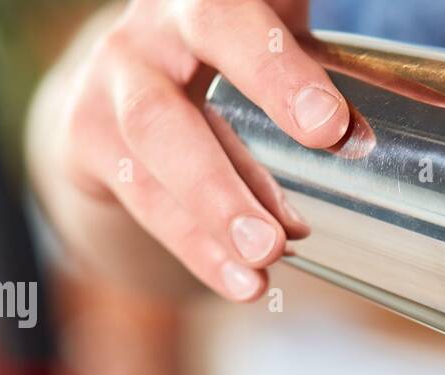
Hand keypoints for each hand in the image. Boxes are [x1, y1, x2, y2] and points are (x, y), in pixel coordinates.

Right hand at [30, 0, 348, 299]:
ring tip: (262, 269)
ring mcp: (111, 78)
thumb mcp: (277, 36)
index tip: (331, 129)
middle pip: (169, 106)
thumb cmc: (235, 41)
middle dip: (225, 179)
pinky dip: (197, 244)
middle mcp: (150, 27)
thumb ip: (312, 76)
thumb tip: (356, 141)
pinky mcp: (87, 133)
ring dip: (210, 219)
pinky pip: (141, 196)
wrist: (136, 58)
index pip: (233, 20)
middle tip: (282, 237)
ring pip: (151, 150)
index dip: (279, 73)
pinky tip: (241, 278)